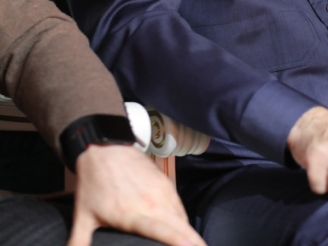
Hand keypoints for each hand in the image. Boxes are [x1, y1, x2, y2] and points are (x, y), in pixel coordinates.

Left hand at [67, 144, 206, 245]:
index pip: (166, 232)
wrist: (104, 145)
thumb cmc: (94, 181)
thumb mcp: (82, 215)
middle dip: (195, 243)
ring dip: (189, 235)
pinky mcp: (165, 182)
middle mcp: (154, 202)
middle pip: (183, 228)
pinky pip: (179, 207)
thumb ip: (79, 242)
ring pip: (183, 218)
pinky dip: (183, 222)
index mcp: (135, 214)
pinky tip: (182, 232)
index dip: (184, 242)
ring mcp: (162, 191)